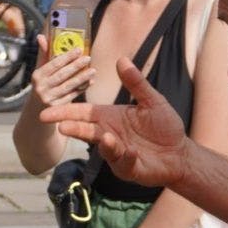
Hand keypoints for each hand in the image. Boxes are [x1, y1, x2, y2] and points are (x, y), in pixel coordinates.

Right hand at [30, 35, 93, 106]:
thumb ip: (44, 54)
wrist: (37, 109)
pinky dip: (82, 88)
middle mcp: (41, 88)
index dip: (67, 56)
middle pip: (62, 75)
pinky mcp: (57, 108)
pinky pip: (72, 96)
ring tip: (93, 70)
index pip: (53, 64)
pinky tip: (90, 82)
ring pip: (68, 86)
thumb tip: (41, 36)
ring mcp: (49, 99)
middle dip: (75, 66)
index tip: (78, 49)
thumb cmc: (43, 84)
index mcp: (37, 76)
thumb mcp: (40, 71)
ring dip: (82, 78)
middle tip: (88, 58)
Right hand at [41, 56, 193, 188]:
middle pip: (86, 131)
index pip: (83, 113)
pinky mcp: (128, 168)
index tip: (47, 111)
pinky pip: (123, 161)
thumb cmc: (164, 127)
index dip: (65, 111)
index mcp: (110, 117)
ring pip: (104, 148)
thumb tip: (121, 59)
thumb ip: (136, 83)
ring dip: (102, 143)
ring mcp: (117, 153)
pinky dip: (125, 155)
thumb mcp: (152, 101)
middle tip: (59, 127)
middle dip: (72, 129)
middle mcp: (109, 135)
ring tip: (103, 137)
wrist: (180, 153)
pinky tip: (130, 150)